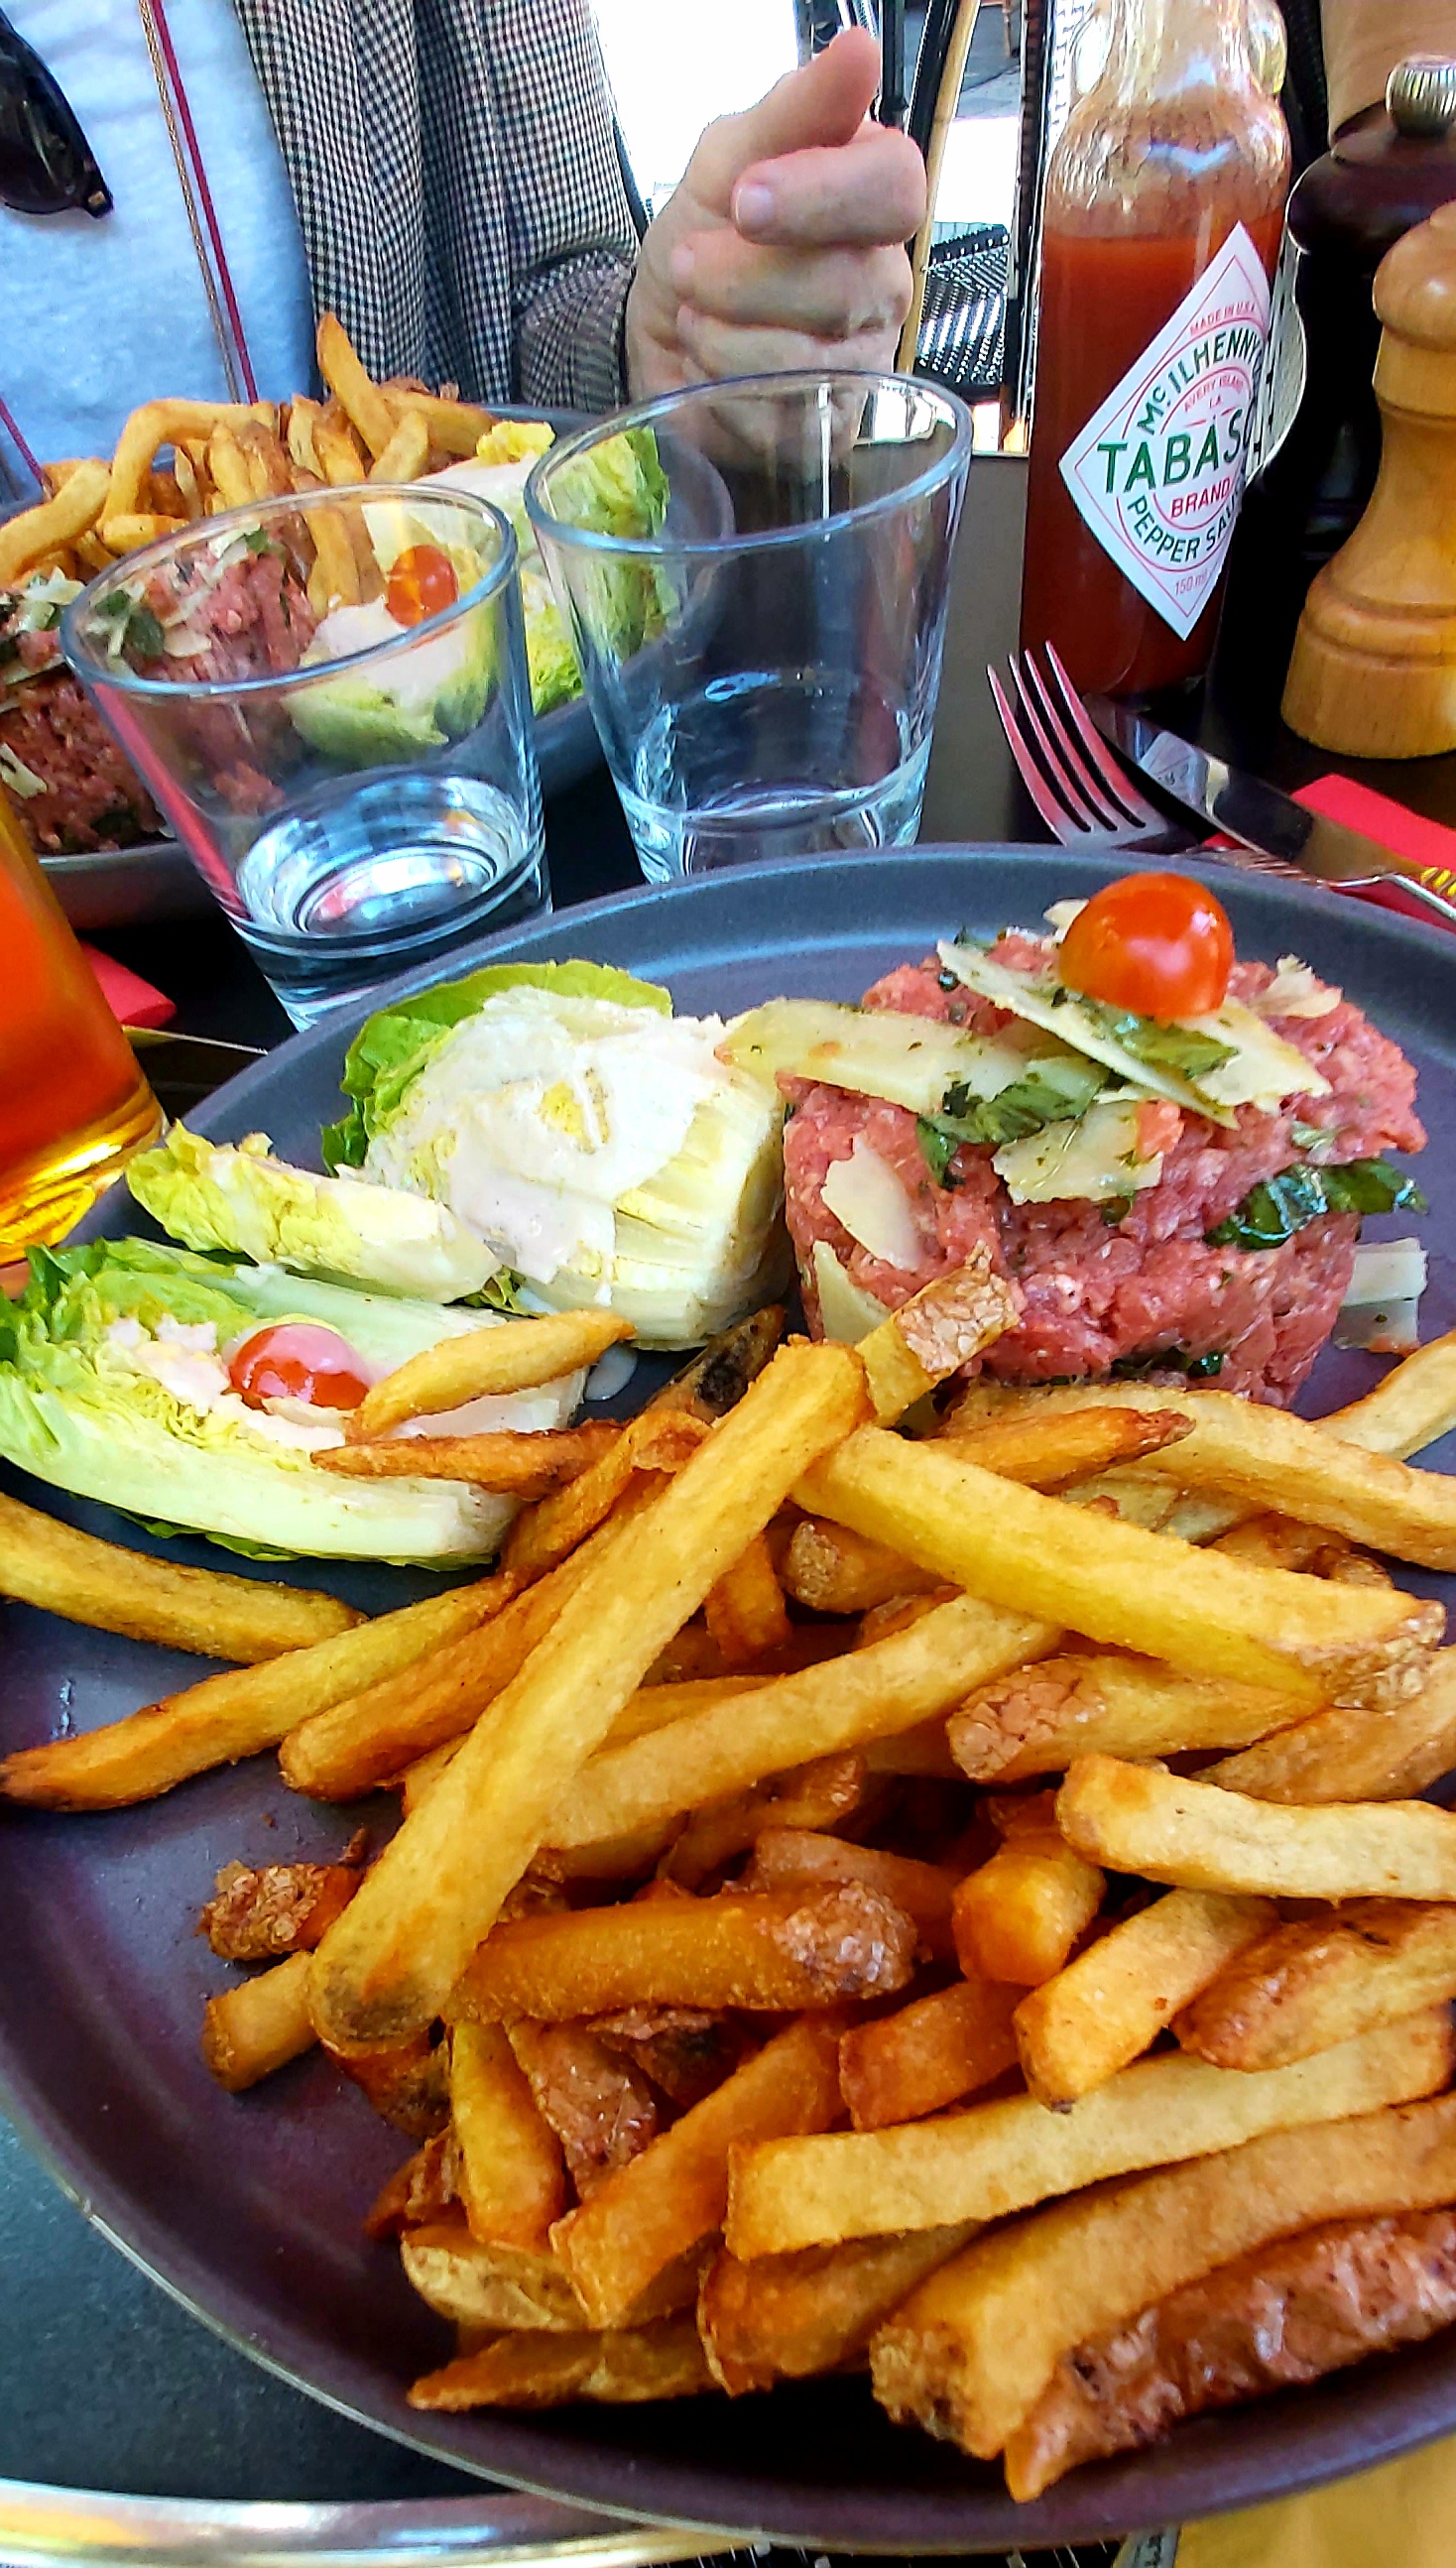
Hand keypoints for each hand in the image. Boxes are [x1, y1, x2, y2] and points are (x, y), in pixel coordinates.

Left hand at [624, 28, 926, 401]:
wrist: (657, 329)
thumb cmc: (708, 234)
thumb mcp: (729, 157)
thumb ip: (794, 110)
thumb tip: (859, 50)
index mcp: (873, 200)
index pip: (895, 188)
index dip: (822, 195)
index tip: (745, 198)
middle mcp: (883, 281)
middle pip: (850, 283)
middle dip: (749, 277)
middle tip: (689, 265)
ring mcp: (863, 361)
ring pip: (815, 357)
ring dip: (728, 334)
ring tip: (694, 314)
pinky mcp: (828, 430)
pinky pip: (788, 417)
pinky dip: (726, 389)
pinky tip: (708, 365)